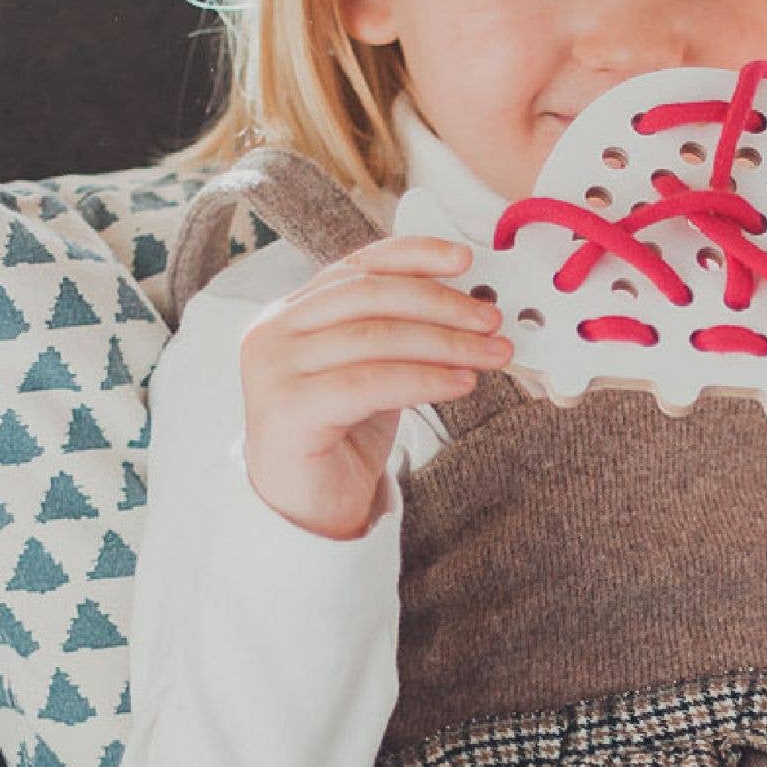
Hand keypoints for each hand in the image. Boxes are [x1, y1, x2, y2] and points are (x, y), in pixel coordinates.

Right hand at [237, 236, 516, 540]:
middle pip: (370, 295)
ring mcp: (275, 368)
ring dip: (445, 343)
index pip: (357, 266)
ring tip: (491, 355)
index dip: (414, 256)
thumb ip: (400, 335)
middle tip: (490, 320)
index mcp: (291, 312)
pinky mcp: (289, 408)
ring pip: (375, 336)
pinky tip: (461, 383)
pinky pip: (370, 382)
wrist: (304, 509)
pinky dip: (424, 379)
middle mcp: (274, 331)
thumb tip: (469, 307)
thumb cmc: (340, 439)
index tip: (464, 260)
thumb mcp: (373, 371)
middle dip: (440, 304)